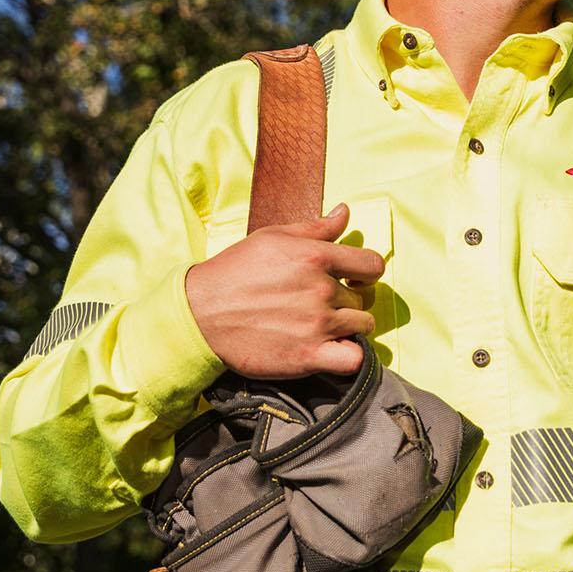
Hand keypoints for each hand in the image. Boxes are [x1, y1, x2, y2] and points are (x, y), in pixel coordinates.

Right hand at [184, 203, 382, 378]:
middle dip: (344, 302)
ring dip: (347, 328)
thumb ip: (316, 228)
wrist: (200, 314)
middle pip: (361, 299)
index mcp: (316, 256)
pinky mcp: (308, 356)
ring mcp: (317, 324)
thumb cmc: (234, 271)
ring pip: (362, 326)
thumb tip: (345, 212)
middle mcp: (321, 290)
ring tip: (323, 328)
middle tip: (316, 306)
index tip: (354, 280)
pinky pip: (354, 359)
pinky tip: (331, 351)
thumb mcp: (273, 238)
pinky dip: (350, 357)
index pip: (372, 264)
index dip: (366, 273)